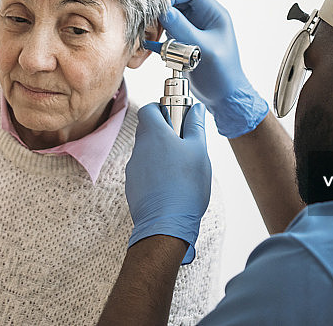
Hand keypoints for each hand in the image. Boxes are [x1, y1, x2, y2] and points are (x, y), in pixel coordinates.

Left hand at [126, 102, 210, 263]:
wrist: (166, 224)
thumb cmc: (186, 186)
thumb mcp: (199, 151)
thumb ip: (196, 126)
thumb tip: (195, 109)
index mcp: (154, 135)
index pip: (149, 109)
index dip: (162, 108)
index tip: (177, 116)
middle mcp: (139, 148)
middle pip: (147, 130)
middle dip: (164, 132)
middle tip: (184, 144)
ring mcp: (133, 168)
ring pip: (146, 152)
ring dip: (160, 154)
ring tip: (180, 169)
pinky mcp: (132, 186)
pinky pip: (143, 171)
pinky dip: (155, 172)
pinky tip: (170, 185)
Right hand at [160, 0, 268, 137]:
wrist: (224, 97)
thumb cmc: (222, 74)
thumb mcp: (202, 49)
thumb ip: (183, 28)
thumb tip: (163, 10)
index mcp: (214, 14)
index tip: (158, 5)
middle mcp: (203, 18)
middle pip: (178, 1)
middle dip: (164, 10)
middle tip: (152, 21)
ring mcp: (193, 30)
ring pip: (171, 16)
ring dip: (160, 24)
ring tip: (154, 35)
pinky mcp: (185, 41)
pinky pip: (168, 31)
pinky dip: (160, 36)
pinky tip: (156, 45)